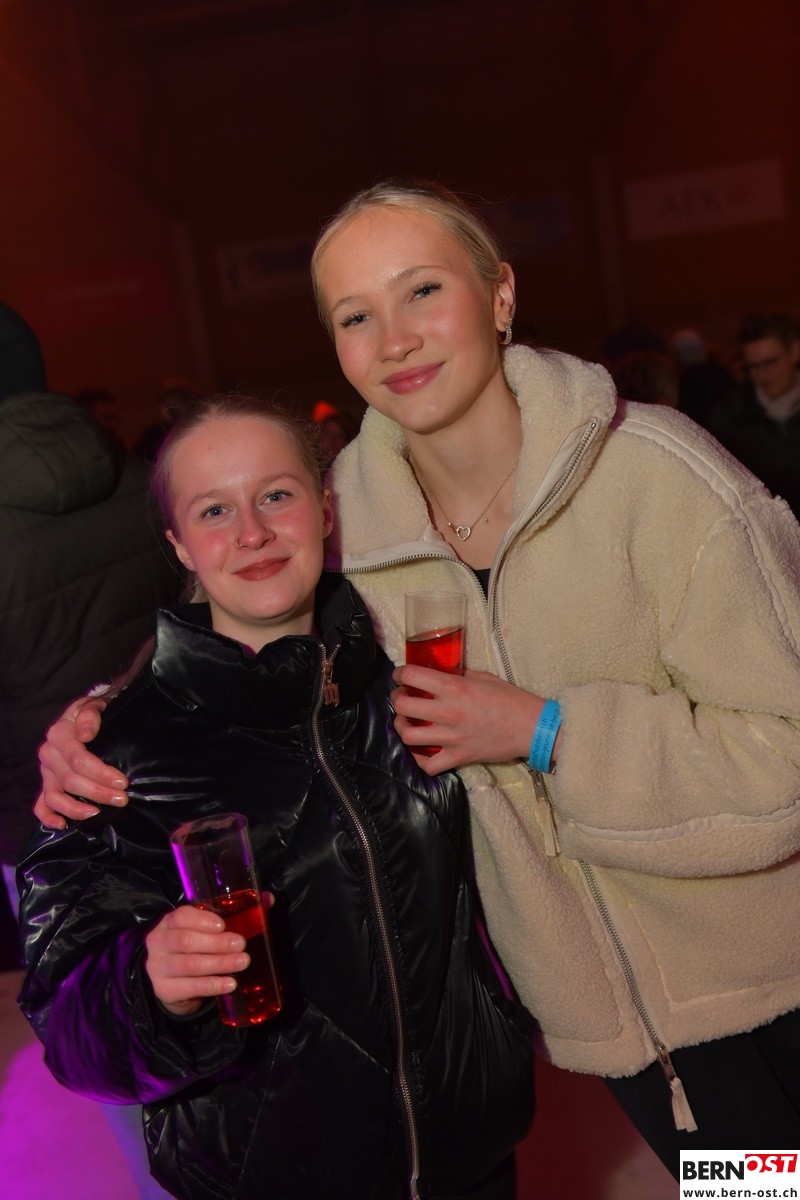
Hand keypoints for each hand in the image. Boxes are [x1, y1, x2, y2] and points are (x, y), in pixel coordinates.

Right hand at [34, 696, 127, 828]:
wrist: (86, 715)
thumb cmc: (94, 713)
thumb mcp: (95, 704)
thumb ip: (90, 715)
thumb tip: (87, 734)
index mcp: (59, 734)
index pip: (78, 759)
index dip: (100, 773)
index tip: (122, 782)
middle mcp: (49, 754)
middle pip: (70, 780)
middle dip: (97, 792)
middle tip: (122, 799)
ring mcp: (46, 771)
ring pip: (54, 796)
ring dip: (76, 809)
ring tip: (98, 814)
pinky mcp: (47, 783)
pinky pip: (41, 804)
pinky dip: (48, 817)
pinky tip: (63, 825)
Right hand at [144, 905, 250, 1016]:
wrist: (174, 984)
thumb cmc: (195, 949)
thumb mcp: (207, 931)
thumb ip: (235, 913)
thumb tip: (268, 898)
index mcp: (169, 922)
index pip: (181, 916)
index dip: (202, 920)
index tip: (223, 925)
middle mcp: (158, 943)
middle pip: (186, 941)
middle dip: (217, 943)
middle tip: (241, 945)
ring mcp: (158, 968)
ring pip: (190, 965)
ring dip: (219, 964)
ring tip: (243, 962)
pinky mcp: (164, 990)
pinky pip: (190, 987)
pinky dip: (213, 985)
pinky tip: (230, 984)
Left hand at [390, 666, 547, 773]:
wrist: (532, 727)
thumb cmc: (511, 699)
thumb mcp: (483, 677)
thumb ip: (458, 676)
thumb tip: (440, 675)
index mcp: (454, 687)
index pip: (412, 676)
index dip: (400, 673)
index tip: (401, 676)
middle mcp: (448, 711)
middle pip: (403, 706)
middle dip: (397, 699)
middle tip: (402, 698)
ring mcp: (451, 737)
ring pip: (408, 736)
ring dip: (402, 727)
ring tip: (407, 722)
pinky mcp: (458, 757)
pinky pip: (428, 765)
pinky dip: (419, 758)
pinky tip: (420, 749)